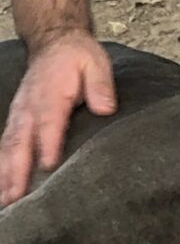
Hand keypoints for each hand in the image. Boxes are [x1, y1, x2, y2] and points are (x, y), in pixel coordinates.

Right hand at [0, 30, 115, 203]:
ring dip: (6, 175)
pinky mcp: (17, 121)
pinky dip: (2, 168)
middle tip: (17, 197)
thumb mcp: (96, 64)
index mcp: (51, 95)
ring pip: (9, 148)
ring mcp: (20, 115)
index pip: (49, 123)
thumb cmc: (77, 58)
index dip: (48, 144)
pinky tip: (3, 190)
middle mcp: (29, 107)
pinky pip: (7, 146)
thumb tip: (105, 107)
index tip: (49, 166)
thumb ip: (100, 86)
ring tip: (7, 201)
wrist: (54, 42)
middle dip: (18, 170)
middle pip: (21, 142)